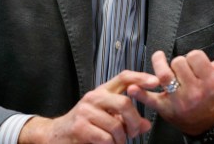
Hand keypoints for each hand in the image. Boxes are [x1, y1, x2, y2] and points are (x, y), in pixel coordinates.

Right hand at [18, 70, 158, 143]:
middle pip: (124, 103)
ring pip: (116, 125)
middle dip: (134, 121)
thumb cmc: (85, 125)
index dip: (141, 77)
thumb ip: (126, 119)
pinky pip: (105, 138)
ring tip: (118, 142)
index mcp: (103, 91)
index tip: (156, 81)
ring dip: (121, 139)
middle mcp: (94, 97)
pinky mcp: (80, 127)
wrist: (57, 135)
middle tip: (134, 133)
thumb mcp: (107, 117)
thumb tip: (145, 125)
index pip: (124, 76)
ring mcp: (85, 111)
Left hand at [127, 29, 213, 135]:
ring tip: (161, 63)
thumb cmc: (211, 91)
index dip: (193, 57)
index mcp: (211, 83)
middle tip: (183, 71)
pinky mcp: (164, 109)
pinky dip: (140, 94)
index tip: (195, 65)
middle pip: (178, 62)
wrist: (203, 120)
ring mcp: (179, 102)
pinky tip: (133, 88)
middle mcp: (195, 93)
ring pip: (164, 75)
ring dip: (160, 65)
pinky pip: (150, 100)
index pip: (195, 56)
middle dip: (179, 63)